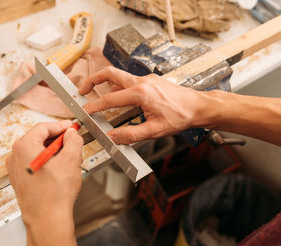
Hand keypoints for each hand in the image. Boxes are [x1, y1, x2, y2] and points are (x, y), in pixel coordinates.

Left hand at [6, 120, 83, 224]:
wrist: (47, 220)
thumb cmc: (54, 194)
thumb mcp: (71, 160)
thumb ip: (73, 141)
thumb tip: (72, 134)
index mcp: (24, 146)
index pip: (43, 127)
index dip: (60, 126)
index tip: (71, 128)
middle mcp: (15, 156)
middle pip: (39, 139)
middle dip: (58, 140)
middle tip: (73, 143)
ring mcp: (15, 169)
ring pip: (38, 152)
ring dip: (55, 153)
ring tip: (70, 160)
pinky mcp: (20, 180)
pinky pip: (34, 164)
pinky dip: (48, 163)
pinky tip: (61, 172)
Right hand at [79, 66, 207, 143]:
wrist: (198, 107)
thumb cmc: (180, 117)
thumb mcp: (155, 130)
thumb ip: (131, 135)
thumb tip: (113, 137)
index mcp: (140, 93)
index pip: (109, 99)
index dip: (94, 106)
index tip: (84, 111)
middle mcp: (142, 82)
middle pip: (110, 73)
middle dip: (93, 80)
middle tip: (82, 90)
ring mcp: (146, 79)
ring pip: (119, 77)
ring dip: (106, 85)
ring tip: (100, 99)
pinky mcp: (150, 81)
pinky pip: (130, 81)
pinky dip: (120, 88)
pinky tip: (121, 101)